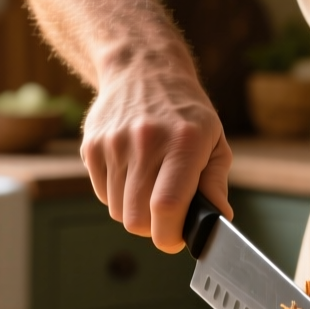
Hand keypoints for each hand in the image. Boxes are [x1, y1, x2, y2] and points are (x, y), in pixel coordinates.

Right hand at [80, 65, 232, 252]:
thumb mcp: (214, 141)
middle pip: (136, 219)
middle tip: (166, 215)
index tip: (177, 238)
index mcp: (183, 142)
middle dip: (153, 228)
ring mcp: (114, 143)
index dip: (170, 236)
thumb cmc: (185, 113)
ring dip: (135, 211)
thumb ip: (215, 184)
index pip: (167, 206)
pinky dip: (118, 195)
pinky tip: (132, 172)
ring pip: (117, 211)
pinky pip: (103, 195)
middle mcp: (146, 141)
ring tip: (150, 186)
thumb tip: (218, 222)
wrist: (143, 70)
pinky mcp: (91, 146)